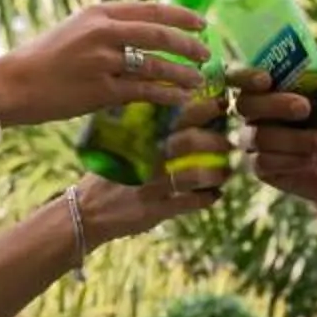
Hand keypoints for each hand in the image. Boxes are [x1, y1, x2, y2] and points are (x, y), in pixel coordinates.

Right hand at [0, 2, 206, 129]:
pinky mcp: (100, 90)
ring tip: (198, 79)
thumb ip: (106, 28)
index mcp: (97, 12)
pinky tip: (180, 98)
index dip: (180, 15)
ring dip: (182, 72)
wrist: (12, 84)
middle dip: (188, 44)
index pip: (150, 9)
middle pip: (159, 34)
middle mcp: (102, 32)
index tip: (201, 23)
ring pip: (155, 64)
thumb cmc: (42, 59)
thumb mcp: (74, 30)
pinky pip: (143, 91)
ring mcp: (102, 61)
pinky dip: (166, 94)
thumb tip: (142, 31)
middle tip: (206, 52)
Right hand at [85, 94, 236, 241]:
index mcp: (141, 137)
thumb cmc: (110, 175)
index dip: (202, 108)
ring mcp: (151, 185)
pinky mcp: (155, 210)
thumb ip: (144, 129)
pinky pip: (189, 202)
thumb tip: (180, 110)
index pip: (175, 116)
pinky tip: (213, 195)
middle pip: (189, 142)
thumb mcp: (119, 145)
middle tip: (229, 144)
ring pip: (194, 174)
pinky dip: (207, 198)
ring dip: (217, 173)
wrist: (87, 212)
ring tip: (226, 172)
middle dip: (216, 141)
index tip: (221, 104)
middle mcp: (147, 158)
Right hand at [234, 30, 316, 211]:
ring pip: (258, 137)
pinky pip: (263, 162)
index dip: (244, 75)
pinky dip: (292, 160)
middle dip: (276, 105)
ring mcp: (252, 140)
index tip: (266, 78)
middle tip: (305, 107)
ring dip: (295, 139)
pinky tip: (311, 159)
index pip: (238, 75)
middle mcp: (253, 111)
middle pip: (246, 104)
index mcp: (266, 87)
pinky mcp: (259, 168)